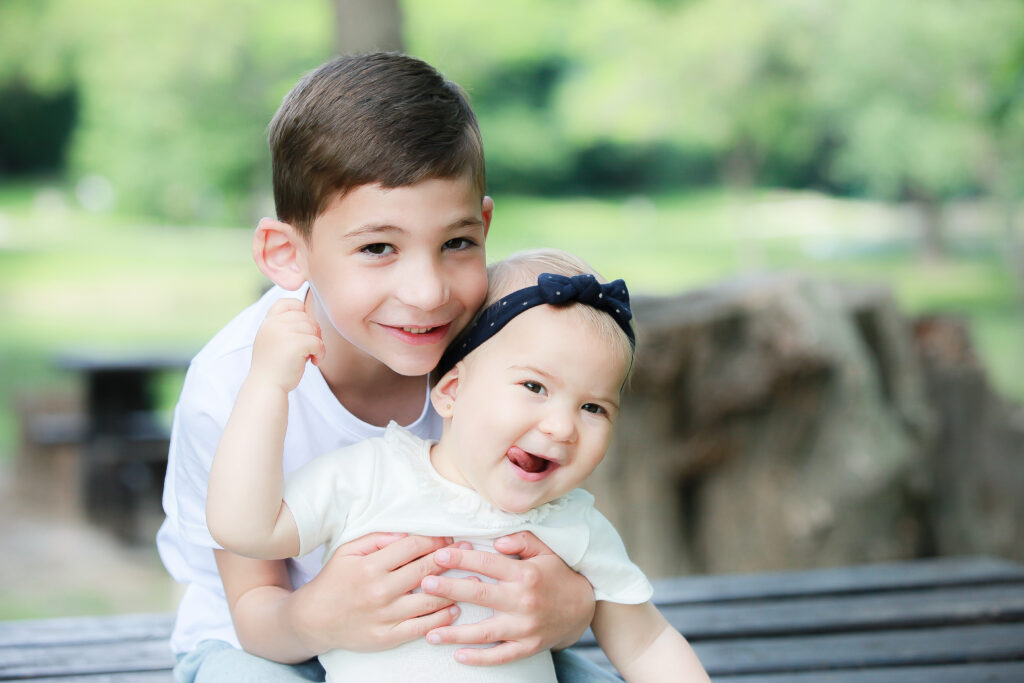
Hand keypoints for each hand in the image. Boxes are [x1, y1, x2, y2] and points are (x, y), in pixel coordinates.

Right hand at [249, 298, 324, 393]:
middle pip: (306, 317)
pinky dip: (321, 352)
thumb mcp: (273, 340)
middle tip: (309, 349)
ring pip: (314, 328)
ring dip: (317, 343)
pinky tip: (314, 362)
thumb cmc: (274, 367)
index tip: (302, 331)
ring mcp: (283, 333)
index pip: (288, 302)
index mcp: (268, 322)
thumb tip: (309, 316)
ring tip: (310, 356)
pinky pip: (318, 342)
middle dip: (313, 332)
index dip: (300, 312)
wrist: (266, 387)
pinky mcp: (295, 344)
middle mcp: (273, 324)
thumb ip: (285, 327)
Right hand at [288, 532, 465, 653]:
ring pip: (429, 600)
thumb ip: (377, 539)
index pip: (411, 547)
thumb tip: (407, 533)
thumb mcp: (347, 551)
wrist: (314, 620)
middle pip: (425, 570)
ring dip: (454, 589)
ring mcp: (384, 616)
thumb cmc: (334, 580)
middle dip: (451, 559)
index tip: (449, 538)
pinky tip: (454, 609)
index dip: (434, 540)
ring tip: (472, 580)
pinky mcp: (387, 637)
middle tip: (470, 551)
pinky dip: (442, 618)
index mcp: (369, 566)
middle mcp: (379, 591)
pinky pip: (422, 627)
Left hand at [420, 531, 595, 665]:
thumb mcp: (546, 550)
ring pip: (484, 631)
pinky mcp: (527, 646)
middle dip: (449, 589)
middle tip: (425, 585)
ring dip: (455, 633)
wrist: (583, 608)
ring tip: (429, 632)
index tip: (439, 555)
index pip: (487, 563)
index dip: (461, 558)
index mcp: (525, 574)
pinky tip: (458, 656)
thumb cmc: (557, 574)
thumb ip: (521, 540)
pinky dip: (479, 658)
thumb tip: (496, 541)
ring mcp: (525, 627)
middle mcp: (523, 601)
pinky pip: (500, 656)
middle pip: (479, 594)